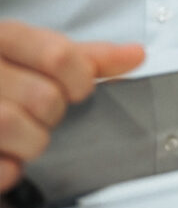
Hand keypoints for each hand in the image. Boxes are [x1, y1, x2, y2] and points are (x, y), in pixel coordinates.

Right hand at [0, 21, 143, 191]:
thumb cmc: (2, 72)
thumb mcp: (35, 52)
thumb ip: (85, 57)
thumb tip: (134, 56)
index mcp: (4, 38)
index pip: (59, 56)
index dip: (81, 79)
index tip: (80, 89)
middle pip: (44, 97)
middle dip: (54, 114)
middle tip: (44, 114)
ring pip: (12, 126)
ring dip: (31, 140)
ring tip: (25, 135)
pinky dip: (9, 168)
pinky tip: (9, 156)